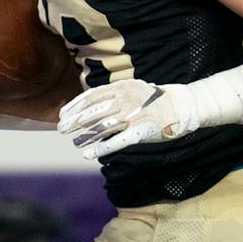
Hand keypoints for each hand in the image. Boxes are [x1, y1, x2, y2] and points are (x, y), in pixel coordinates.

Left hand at [57, 78, 199, 160]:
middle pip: (94, 111)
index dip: (74, 106)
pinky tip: (88, 154)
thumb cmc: (152, 100)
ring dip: (85, 136)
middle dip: (75, 121)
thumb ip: (112, 96)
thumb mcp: (131, 90)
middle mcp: (125, 100)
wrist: (180, 106)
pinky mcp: (141, 131)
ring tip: (74, 142)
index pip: (91, 96)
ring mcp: (133, 115)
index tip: (62, 115)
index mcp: (121, 87)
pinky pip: (117, 141)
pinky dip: (100, 148)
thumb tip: (87, 107)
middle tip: (61, 129)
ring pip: (102, 127)